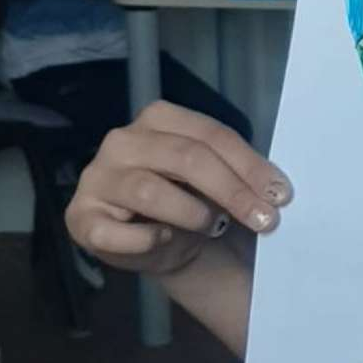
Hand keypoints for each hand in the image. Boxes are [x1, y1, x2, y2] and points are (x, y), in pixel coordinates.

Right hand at [66, 101, 290, 276]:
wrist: (164, 243)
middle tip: (265, 220)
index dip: (249, 165)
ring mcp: (97, 179)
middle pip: (186, 158)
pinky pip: (113, 231)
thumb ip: (239, 174)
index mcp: (159, 119)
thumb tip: (275, 191)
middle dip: (232, 191)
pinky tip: (165, 240)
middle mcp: (122, 142)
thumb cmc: (195, 201)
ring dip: (193, 213)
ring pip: (150, 190)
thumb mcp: (221, 181)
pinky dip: (146, 239)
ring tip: (213, 227)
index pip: (211, 135)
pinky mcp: (81, 218)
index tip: (281, 195)